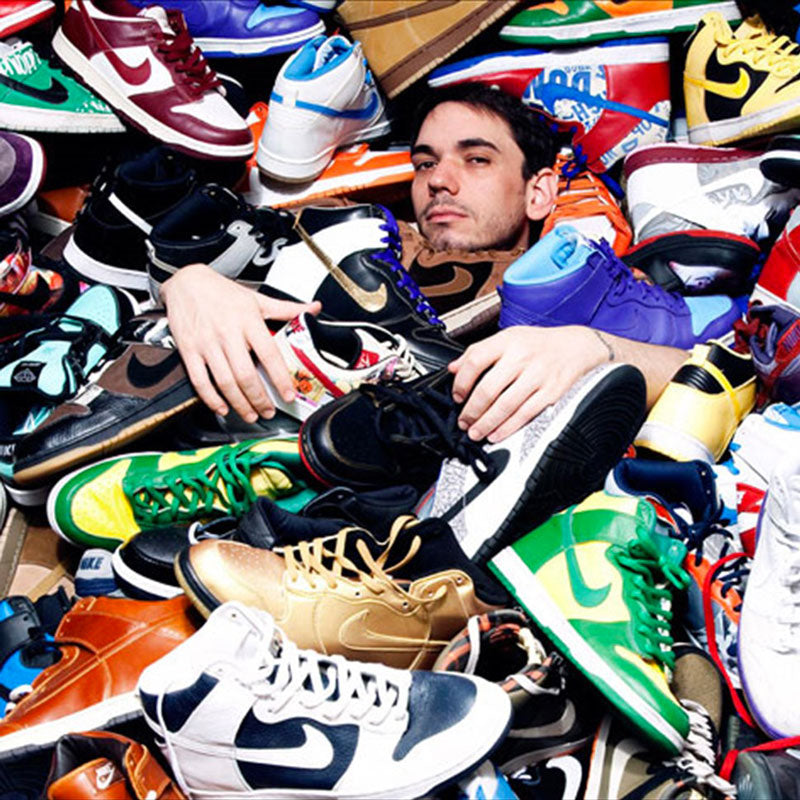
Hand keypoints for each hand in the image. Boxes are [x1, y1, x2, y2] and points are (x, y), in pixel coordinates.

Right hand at [161, 263, 320, 422]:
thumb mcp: (257, 298)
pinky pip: (200, 380)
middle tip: (268, 411)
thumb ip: (286, 309)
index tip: (288, 395)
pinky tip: (221, 407)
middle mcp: (228, 333)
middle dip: (259, 399)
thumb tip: (314, 309)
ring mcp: (207, 344)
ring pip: (225, 381)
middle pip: (246, 375)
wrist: (186, 282)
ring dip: (239, 403)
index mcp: (248, 321)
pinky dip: (211, 398)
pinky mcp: (189, 350)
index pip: (269, 355)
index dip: (280, 378)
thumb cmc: (222, 292)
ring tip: (250, 414)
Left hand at [449, 325, 608, 442]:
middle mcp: (522, 357)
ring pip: (505, 405)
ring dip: (486, 423)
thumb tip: (453, 368)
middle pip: (488, 388)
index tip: (457, 396)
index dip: (462, 382)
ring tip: (475, 432)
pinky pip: (525, 414)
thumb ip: (479, 351)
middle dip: (472, 410)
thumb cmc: (539, 344)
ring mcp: (537, 376)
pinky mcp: (550, 393)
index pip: (476, 360)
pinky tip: (496, 434)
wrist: (577, 347)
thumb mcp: (508, 338)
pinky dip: (508, 427)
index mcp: (507, 341)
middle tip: (463, 422)